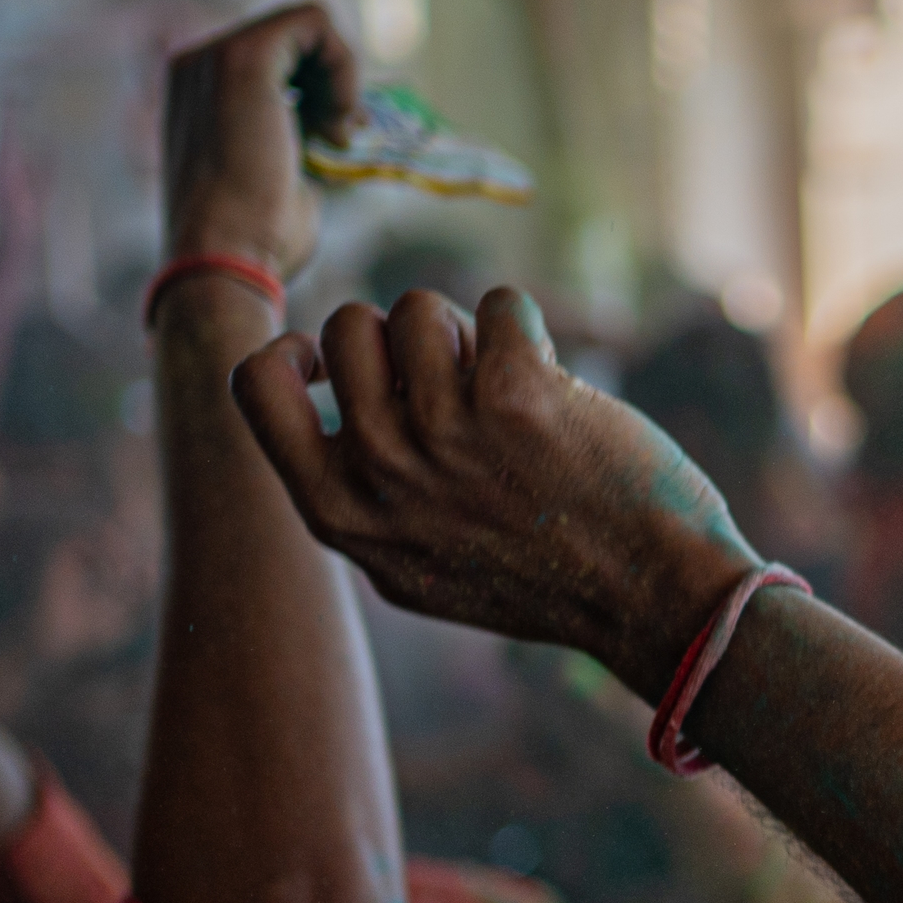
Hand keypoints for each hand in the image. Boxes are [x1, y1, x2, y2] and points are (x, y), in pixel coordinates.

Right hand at [162, 0, 355, 292]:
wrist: (227, 261)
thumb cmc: (256, 240)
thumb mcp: (279, 175)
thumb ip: (295, 136)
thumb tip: (340, 125)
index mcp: (197, 93)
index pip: (277, 60)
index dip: (318, 90)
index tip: (334, 139)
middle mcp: (196, 65)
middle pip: (292, 37)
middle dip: (333, 81)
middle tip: (343, 136)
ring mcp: (213, 56)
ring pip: (307, 23)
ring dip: (341, 75)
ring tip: (339, 133)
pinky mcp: (244, 58)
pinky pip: (315, 20)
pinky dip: (345, 63)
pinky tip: (341, 115)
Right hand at [235, 288, 758, 699]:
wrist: (648, 599)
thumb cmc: (538, 578)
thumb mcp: (416, 569)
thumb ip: (362, 499)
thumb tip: (325, 401)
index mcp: (338, 512)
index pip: (254, 386)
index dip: (296, 349)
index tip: (337, 362)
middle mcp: (380, 470)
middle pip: (348, 327)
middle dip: (403, 336)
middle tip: (457, 387)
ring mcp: (445, 432)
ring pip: (419, 307)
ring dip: (467, 330)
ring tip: (506, 391)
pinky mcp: (516, 396)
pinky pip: (501, 303)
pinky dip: (529, 329)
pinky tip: (554, 385)